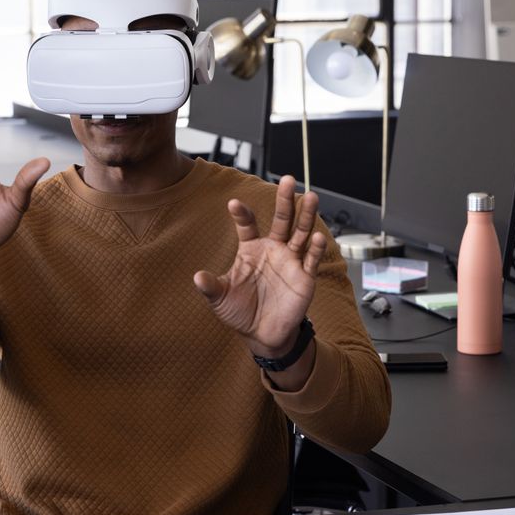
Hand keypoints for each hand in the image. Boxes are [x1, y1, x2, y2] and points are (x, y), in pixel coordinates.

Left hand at [193, 175, 326, 358]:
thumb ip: (211, 286)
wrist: (262, 334)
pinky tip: (317, 237)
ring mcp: (290, 260)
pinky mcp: (305, 276)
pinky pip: (311, 259)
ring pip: (300, 232)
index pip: (247, 225)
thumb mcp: (220, 299)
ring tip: (311, 196)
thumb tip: (197, 277)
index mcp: (251, 249)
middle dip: (285, 200)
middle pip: (281, 219)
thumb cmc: (240, 312)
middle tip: (288, 180)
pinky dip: (316, 248)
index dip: (242, 215)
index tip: (234, 204)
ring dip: (306, 216)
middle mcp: (273, 249)